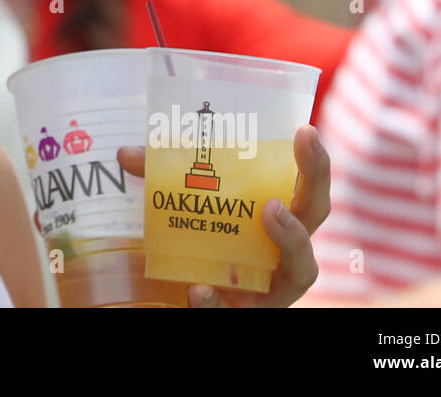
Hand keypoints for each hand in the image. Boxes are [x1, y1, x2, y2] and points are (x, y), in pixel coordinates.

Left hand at [117, 125, 329, 306]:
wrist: (195, 294)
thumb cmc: (208, 244)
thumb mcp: (191, 208)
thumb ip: (164, 180)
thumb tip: (126, 154)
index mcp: (280, 212)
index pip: (308, 184)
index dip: (313, 161)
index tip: (305, 130)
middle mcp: (287, 247)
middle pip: (314, 216)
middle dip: (312, 187)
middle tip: (287, 164)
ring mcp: (274, 283)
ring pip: (301, 268)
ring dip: (291, 240)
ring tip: (270, 212)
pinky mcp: (247, 310)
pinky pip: (237, 308)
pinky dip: (217, 299)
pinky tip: (199, 289)